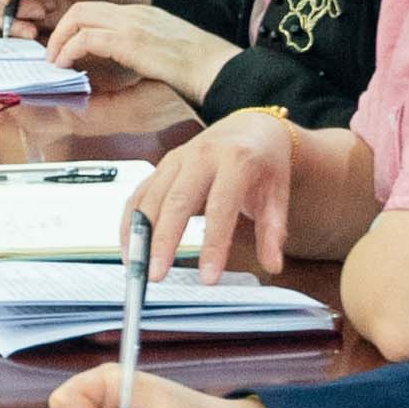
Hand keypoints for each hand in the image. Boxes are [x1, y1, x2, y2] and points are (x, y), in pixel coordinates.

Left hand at [44, 2, 224, 101]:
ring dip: (60, 40)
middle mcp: (136, 15)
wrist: (220, 73)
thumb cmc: (197, 77)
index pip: (99, 12)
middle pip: (83, 8)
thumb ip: (131, 69)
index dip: (75, 29)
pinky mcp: (131, 40)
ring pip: (79, 16)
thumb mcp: (157, 68)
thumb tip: (99, 88)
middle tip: (53, 55)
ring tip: (55, 62)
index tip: (64, 52)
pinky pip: (87, 37)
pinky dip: (69, 51)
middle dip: (60, 30)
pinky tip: (66, 66)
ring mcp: (133, 24)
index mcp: (143, 19)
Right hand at [126, 111, 305, 276]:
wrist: (250, 129)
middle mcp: (201, 155)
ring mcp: (177, 159)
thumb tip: (273, 265)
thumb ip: (273, 231)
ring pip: (151, 198)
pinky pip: (139, 194)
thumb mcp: (278, 195)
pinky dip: (131, 222)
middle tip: (157, 275)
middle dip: (163, 241)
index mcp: (235, 160)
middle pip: (176, 202)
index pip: (220, 208)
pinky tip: (130, 247)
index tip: (208, 278)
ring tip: (139, 267)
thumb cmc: (264, 164)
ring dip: (140, 234)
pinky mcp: (162, 166)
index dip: (212, 245)